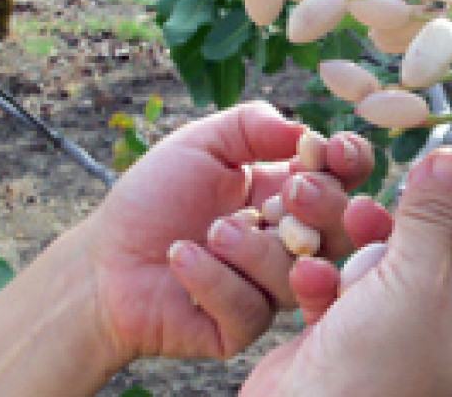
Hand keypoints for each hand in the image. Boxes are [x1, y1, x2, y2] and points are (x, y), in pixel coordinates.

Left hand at [85, 101, 376, 361]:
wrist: (102, 260)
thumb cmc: (153, 198)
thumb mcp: (200, 143)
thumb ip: (251, 126)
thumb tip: (304, 132)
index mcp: (290, 192)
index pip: (344, 178)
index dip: (349, 163)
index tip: (333, 151)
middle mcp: (292, 241)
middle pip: (342, 230)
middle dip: (324, 207)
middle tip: (291, 192)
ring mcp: (271, 287)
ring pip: (298, 273)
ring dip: (256, 248)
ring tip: (212, 231)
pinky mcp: (242, 326)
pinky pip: (253, 309)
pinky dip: (215, 278)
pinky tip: (183, 257)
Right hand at [240, 147, 451, 396]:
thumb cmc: (377, 377)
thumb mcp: (418, 283)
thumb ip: (435, 217)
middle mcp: (450, 336)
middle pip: (445, 251)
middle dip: (418, 216)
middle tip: (409, 176)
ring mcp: (396, 339)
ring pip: (389, 266)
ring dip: (365, 239)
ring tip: (352, 213)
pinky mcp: (346, 342)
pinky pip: (344, 294)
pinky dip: (328, 281)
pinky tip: (313, 273)